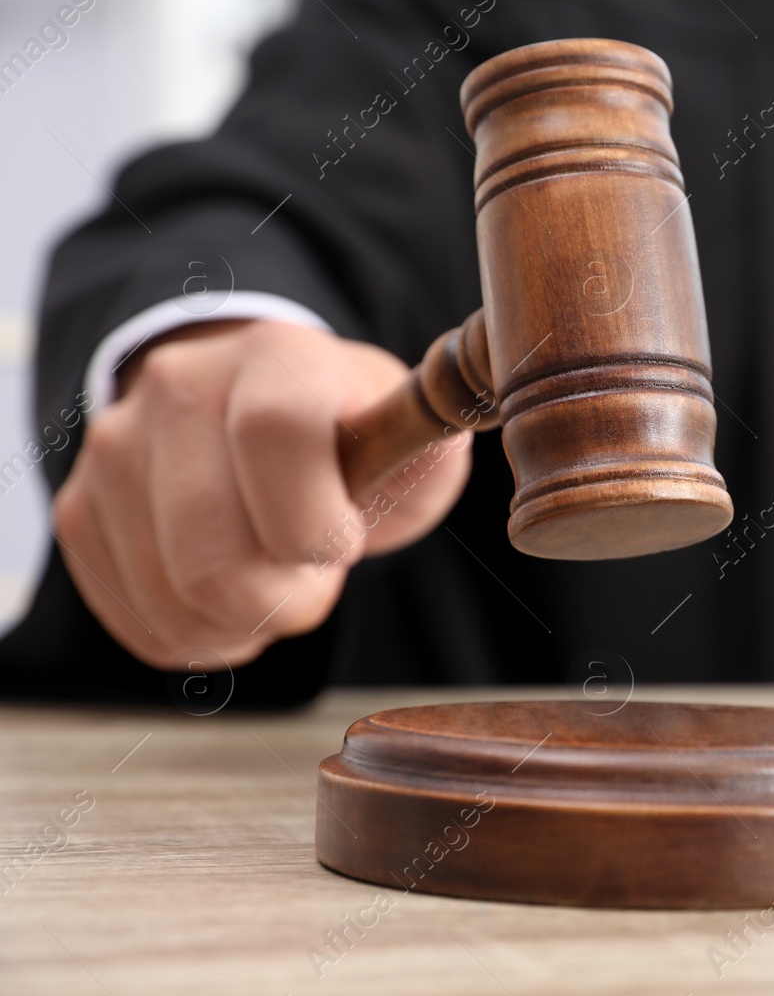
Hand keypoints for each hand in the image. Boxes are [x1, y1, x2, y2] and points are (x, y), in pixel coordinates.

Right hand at [53, 320, 471, 669]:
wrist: (255, 407)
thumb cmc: (350, 431)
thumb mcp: (408, 427)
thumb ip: (429, 440)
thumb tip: (468, 410)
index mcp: (277, 359)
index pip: (277, 435)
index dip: (314, 520)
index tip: (343, 542)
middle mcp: (180, 389)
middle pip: (212, 551)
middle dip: (283, 600)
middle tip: (314, 581)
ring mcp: (118, 448)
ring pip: (170, 597)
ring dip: (241, 625)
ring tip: (275, 587)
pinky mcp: (84, 507)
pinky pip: (135, 618)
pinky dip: (195, 635)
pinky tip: (228, 603)